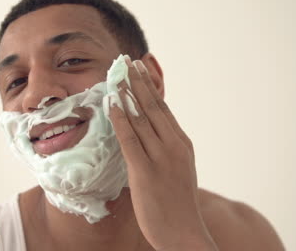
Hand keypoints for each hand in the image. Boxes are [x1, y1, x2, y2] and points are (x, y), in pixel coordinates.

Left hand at [108, 56, 217, 249]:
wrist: (183, 232)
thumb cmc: (177, 202)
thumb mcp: (176, 168)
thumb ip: (164, 149)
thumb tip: (147, 132)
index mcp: (182, 143)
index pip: (163, 108)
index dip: (150, 87)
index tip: (140, 70)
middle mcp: (173, 145)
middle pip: (153, 106)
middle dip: (139, 82)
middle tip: (128, 62)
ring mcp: (160, 157)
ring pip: (141, 117)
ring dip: (127, 94)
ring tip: (117, 75)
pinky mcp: (145, 170)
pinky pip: (130, 137)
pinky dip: (120, 118)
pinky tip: (112, 103)